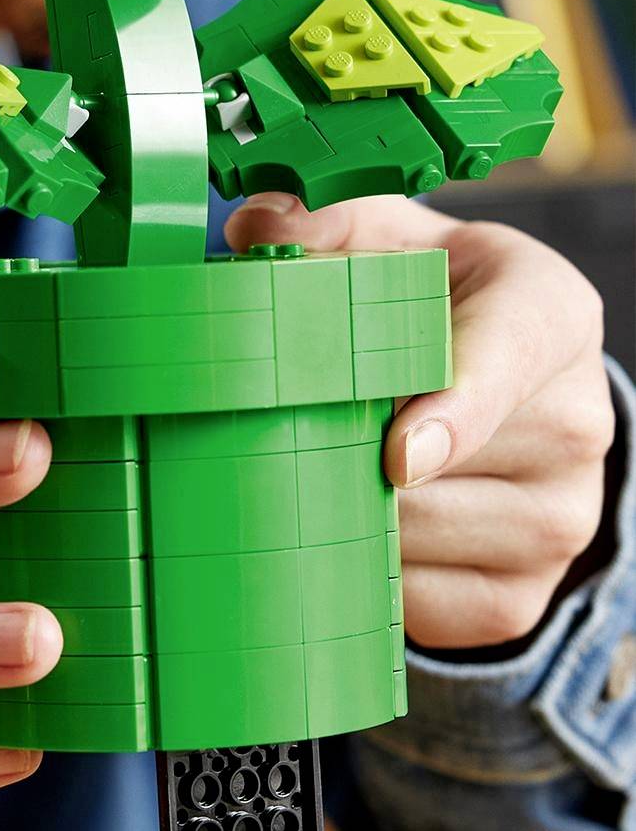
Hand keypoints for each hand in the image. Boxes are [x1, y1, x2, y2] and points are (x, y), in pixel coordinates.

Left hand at [227, 194, 614, 647]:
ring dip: (344, 518)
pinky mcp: (521, 596)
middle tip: (279, 436)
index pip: (507, 364)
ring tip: (307, 474)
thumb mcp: (390, 242)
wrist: (489, 393)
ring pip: (420, 541)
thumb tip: (254, 228)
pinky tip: (342, 531)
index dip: (452, 413)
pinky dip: (364, 580)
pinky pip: (421, 606)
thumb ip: (323, 224)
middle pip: (442, 469)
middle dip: (345, 458)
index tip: (396, 457)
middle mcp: (576, 422)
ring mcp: (560, 519)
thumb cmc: (428, 303)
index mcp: (549, 316)